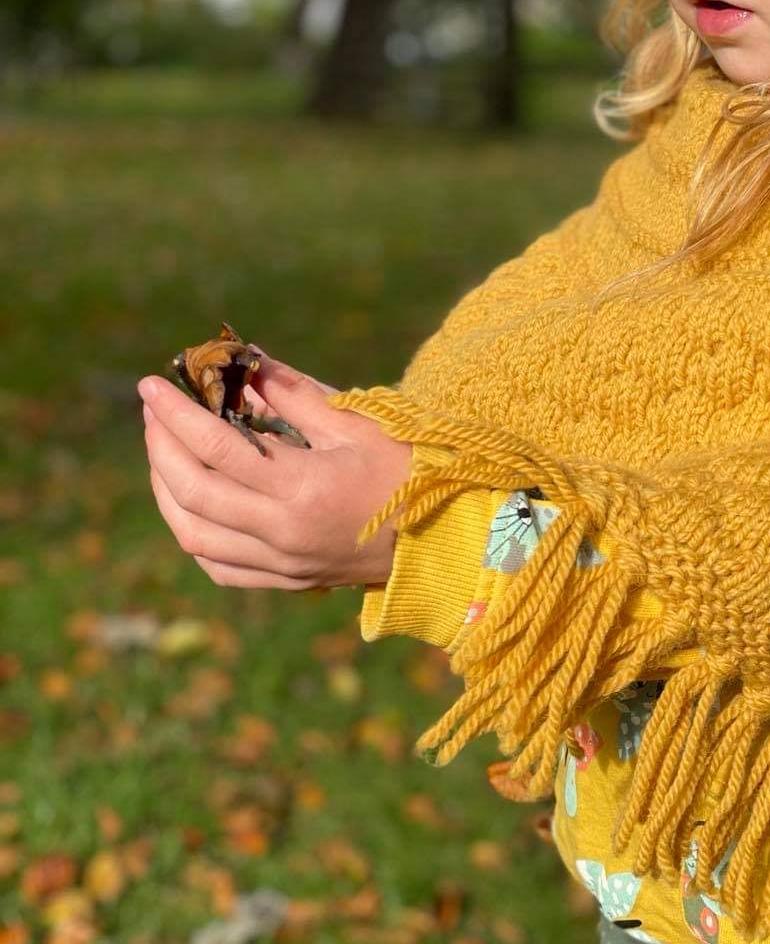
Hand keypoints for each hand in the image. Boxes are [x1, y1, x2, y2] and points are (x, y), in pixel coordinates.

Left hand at [139, 351, 412, 592]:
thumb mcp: (356, 422)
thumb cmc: (407, 469)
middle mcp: (282, 532)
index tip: (151, 384)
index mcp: (301, 488)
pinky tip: (190, 501)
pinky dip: (193, 531)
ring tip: (163, 451)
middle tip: (155, 412)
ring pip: (193, 534)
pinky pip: (217, 565)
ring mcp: (281, 563)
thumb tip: (243, 363)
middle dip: (160, 447)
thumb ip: (292, 393)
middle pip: (192, 492)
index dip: (175, 413)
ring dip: (166, 490)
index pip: (215, 448)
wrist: (444, 536)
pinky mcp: (285, 580)